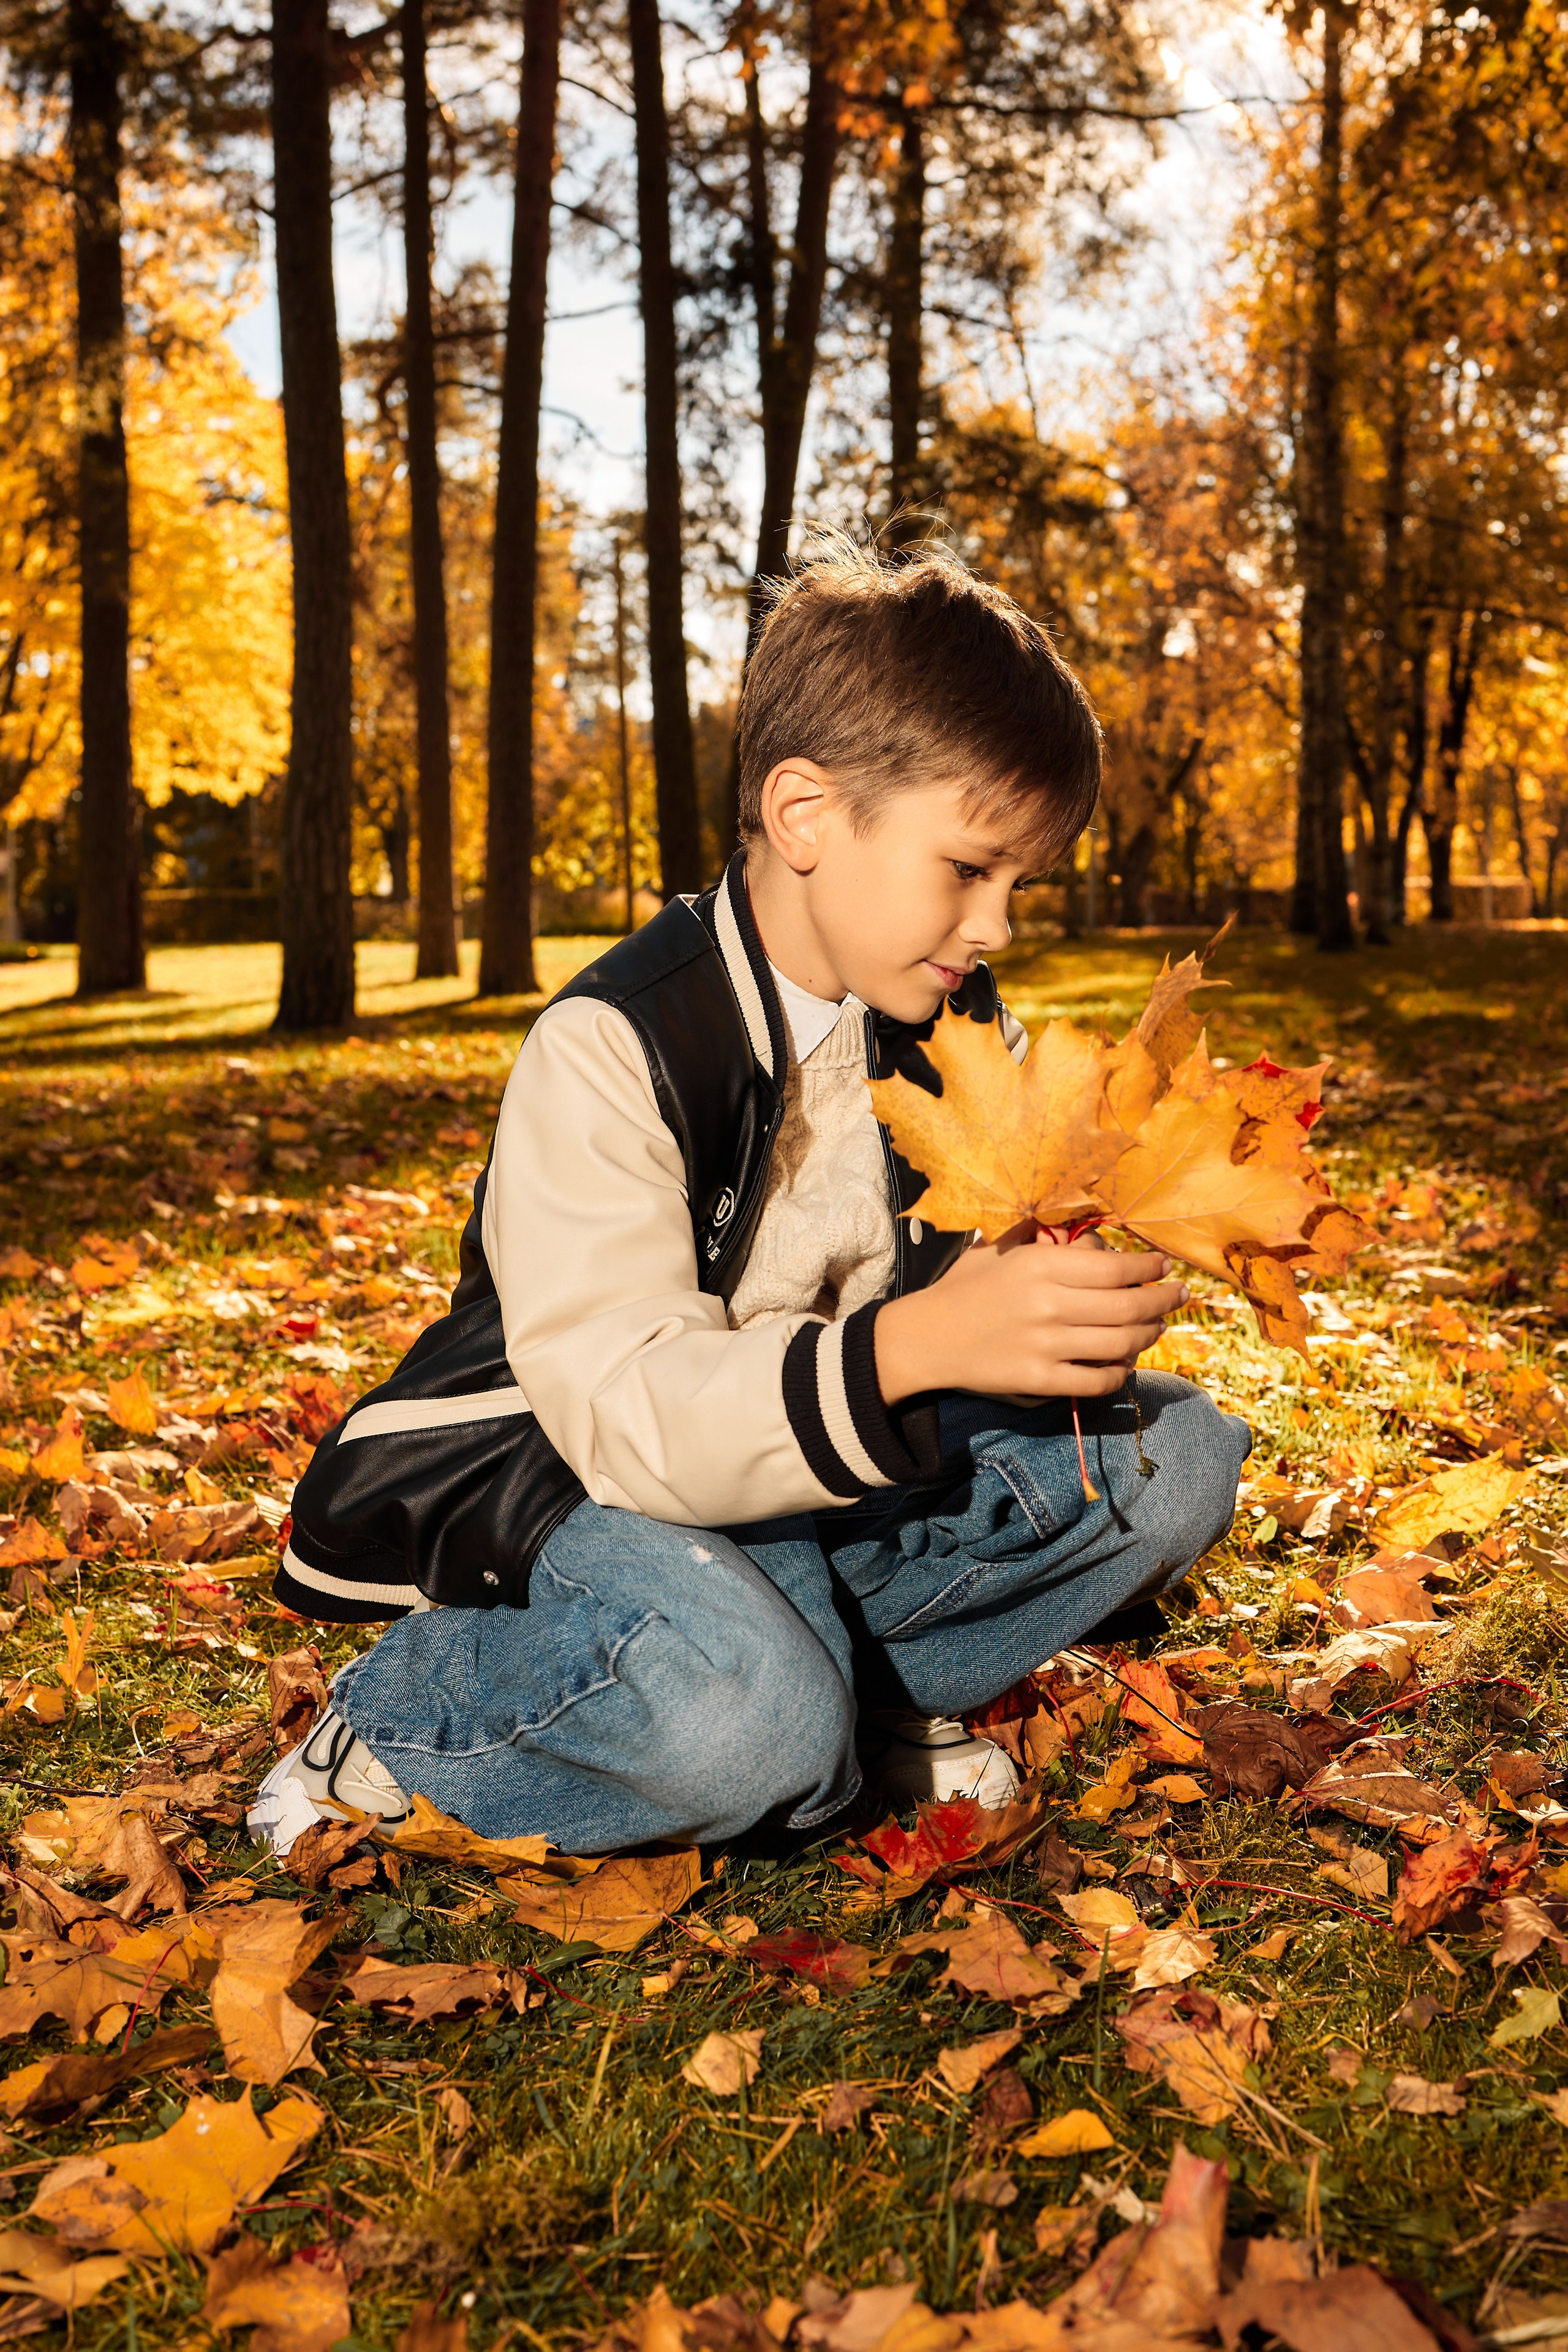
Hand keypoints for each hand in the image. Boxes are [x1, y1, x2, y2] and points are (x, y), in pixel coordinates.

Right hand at [874, 1227, 1189, 1404]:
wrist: (923, 1339)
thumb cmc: (963, 1288)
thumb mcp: (997, 1249)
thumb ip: (1038, 1234)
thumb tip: (1087, 1228)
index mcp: (1039, 1266)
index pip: (1115, 1268)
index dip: (1149, 1270)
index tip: (1164, 1268)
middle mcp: (1047, 1304)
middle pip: (1127, 1306)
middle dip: (1163, 1302)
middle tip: (1178, 1297)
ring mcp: (1044, 1346)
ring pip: (1120, 1344)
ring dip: (1148, 1336)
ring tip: (1156, 1327)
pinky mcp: (1038, 1381)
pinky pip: (1096, 1381)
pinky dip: (1119, 1373)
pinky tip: (1124, 1364)